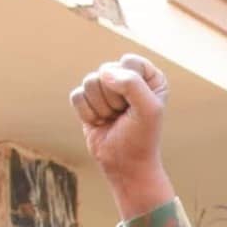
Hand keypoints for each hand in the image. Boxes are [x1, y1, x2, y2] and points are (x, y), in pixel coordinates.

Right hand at [70, 55, 175, 220]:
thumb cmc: (142, 137)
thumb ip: (133, 84)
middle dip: (113, 98)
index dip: (130, 83)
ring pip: (90, 82)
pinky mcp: (88, 101)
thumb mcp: (149, 110)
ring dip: (101, 107)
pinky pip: (77, 96)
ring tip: (113, 119)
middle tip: (124, 115)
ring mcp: (106, 89)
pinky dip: (87, 114)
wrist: (126, 165)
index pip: (129, 61)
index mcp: (149, 76)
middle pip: (106, 70)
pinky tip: (100, 123)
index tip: (137, 105)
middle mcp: (128, 78)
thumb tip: (104, 74)